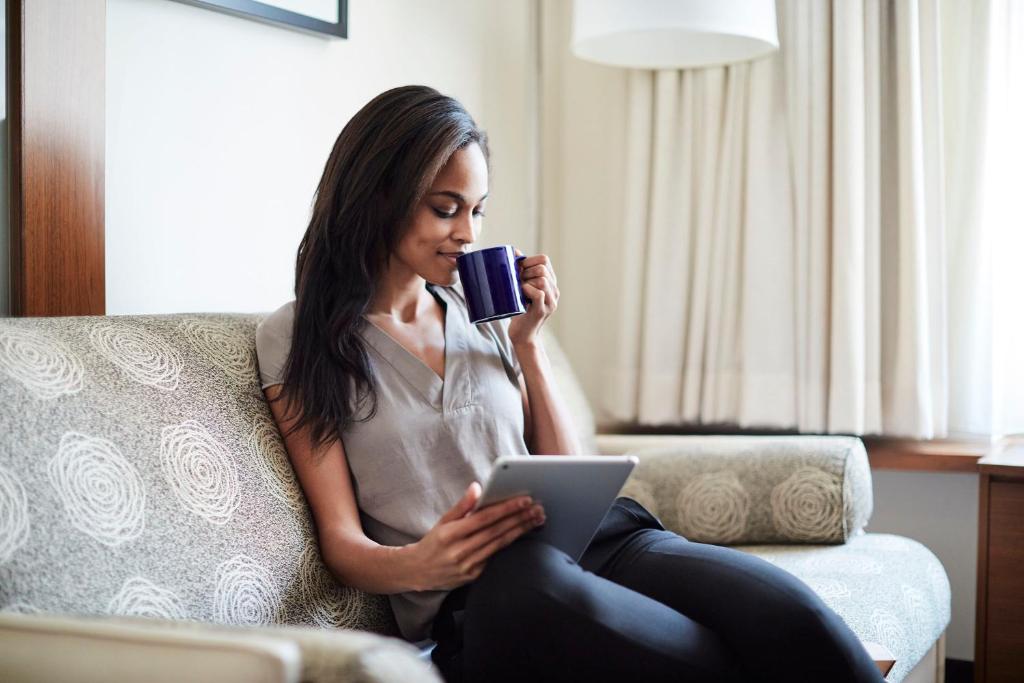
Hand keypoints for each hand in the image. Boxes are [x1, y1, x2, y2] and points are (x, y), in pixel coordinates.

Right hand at [408, 482, 545, 590]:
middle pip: (496, 532)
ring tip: (535, 520)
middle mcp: (459, 551)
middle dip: (519, 518)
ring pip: (499, 545)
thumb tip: (477, 487)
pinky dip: (509, 544)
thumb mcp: (442, 521)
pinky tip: (522, 534)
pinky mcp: (473, 576)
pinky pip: (495, 557)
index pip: (484, 519)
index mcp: (450, 534)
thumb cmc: (433, 542)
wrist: (418, 571)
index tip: (524, 499)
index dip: (506, 508)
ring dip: (520, 531)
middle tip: (537, 508)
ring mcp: (467, 566)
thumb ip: (461, 505)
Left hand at [507, 249, 558, 347]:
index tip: (517, 269)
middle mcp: (554, 291)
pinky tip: (520, 294)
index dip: (528, 260)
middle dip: (525, 270)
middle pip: (542, 267)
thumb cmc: (519, 311)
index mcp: (550, 283)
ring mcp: (550, 302)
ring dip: (525, 280)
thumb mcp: (520, 289)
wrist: (522, 336)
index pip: (544, 259)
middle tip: (516, 281)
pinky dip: (527, 290)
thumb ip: (521, 273)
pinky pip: (538, 293)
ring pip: (542, 279)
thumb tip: (515, 252)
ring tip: (518, 289)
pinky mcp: (542, 311)